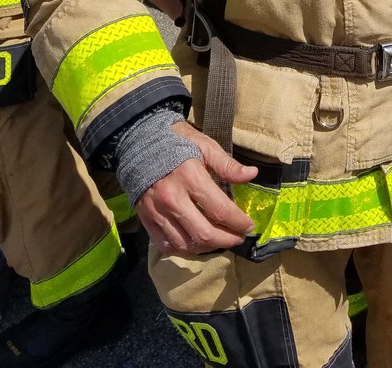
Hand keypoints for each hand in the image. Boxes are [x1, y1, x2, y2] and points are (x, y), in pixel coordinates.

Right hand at [136, 123, 257, 253]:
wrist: (138, 141)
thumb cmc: (177, 141)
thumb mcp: (205, 145)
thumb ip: (227, 164)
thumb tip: (252, 174)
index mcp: (190, 177)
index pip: (220, 210)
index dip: (239, 222)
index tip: (249, 226)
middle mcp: (173, 198)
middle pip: (204, 234)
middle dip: (227, 240)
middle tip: (239, 237)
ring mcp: (157, 212)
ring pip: (186, 245)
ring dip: (208, 248)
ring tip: (220, 240)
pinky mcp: (146, 219)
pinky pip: (167, 246)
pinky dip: (185, 250)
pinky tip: (197, 244)